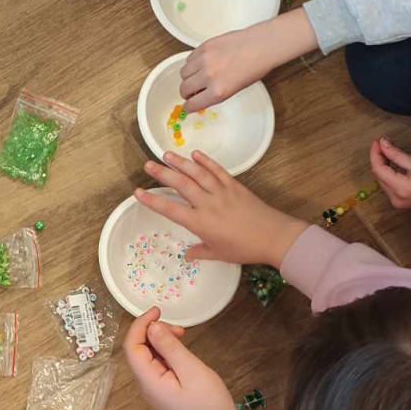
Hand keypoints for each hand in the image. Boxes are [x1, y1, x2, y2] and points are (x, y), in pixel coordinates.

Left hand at [124, 307, 241, 409]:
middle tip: (179, 329)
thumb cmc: (209, 404)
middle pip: (138, 350)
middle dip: (153, 332)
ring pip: (148, 356)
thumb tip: (152, 327)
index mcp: (148, 381)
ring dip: (161, 341)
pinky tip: (181, 349)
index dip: (140, 324)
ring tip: (183, 336)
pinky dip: (166, 352)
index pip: (132, 346)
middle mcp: (145, 385)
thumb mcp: (192, 370)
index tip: (158, 311)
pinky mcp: (163, 390)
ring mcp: (154, 388)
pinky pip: (157, 365)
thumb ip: (170, 348)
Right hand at [137, 148, 307, 267]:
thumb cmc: (244, 248)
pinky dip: (206, 161)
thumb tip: (187, 255)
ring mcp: (221, 192)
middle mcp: (207, 204)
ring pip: (197, 173)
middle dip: (163, 173)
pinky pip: (218, 170)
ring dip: (181, 163)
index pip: (170, 209)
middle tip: (148, 164)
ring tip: (167, 154)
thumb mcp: (219, 254)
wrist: (273, 236)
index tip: (137, 191)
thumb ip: (201, 252)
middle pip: (181, 185)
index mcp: (200, 223)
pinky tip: (195, 154)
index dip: (152, 200)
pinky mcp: (234, 185)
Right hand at [180, 12, 317, 111]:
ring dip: (188, 77)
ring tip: (197, 76)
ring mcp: (204, 60)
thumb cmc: (254, 68)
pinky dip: (192, 63)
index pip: (192, 104)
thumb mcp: (234, 89)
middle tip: (191, 92)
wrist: (261, 46)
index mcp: (218, 92)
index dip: (189, 106)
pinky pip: (189, 58)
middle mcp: (209, 76)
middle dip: (186, 92)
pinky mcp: (204, 46)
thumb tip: (200, 95)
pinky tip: (202, 63)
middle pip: (184, 88)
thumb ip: (215, 93)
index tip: (188, 105)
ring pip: (183, 72)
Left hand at [370, 136, 410, 213]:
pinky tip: (393, 163)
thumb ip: (398, 155)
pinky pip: (390, 185)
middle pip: (379, 175)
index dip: (375, 153)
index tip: (378, 140)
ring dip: (383, 165)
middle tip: (385, 142)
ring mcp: (398, 202)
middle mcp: (395, 198)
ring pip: (383, 180)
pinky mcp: (403, 202)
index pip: (378, 169)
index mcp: (399, 189)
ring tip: (388, 150)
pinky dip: (389, 173)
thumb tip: (382, 144)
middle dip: (379, 158)